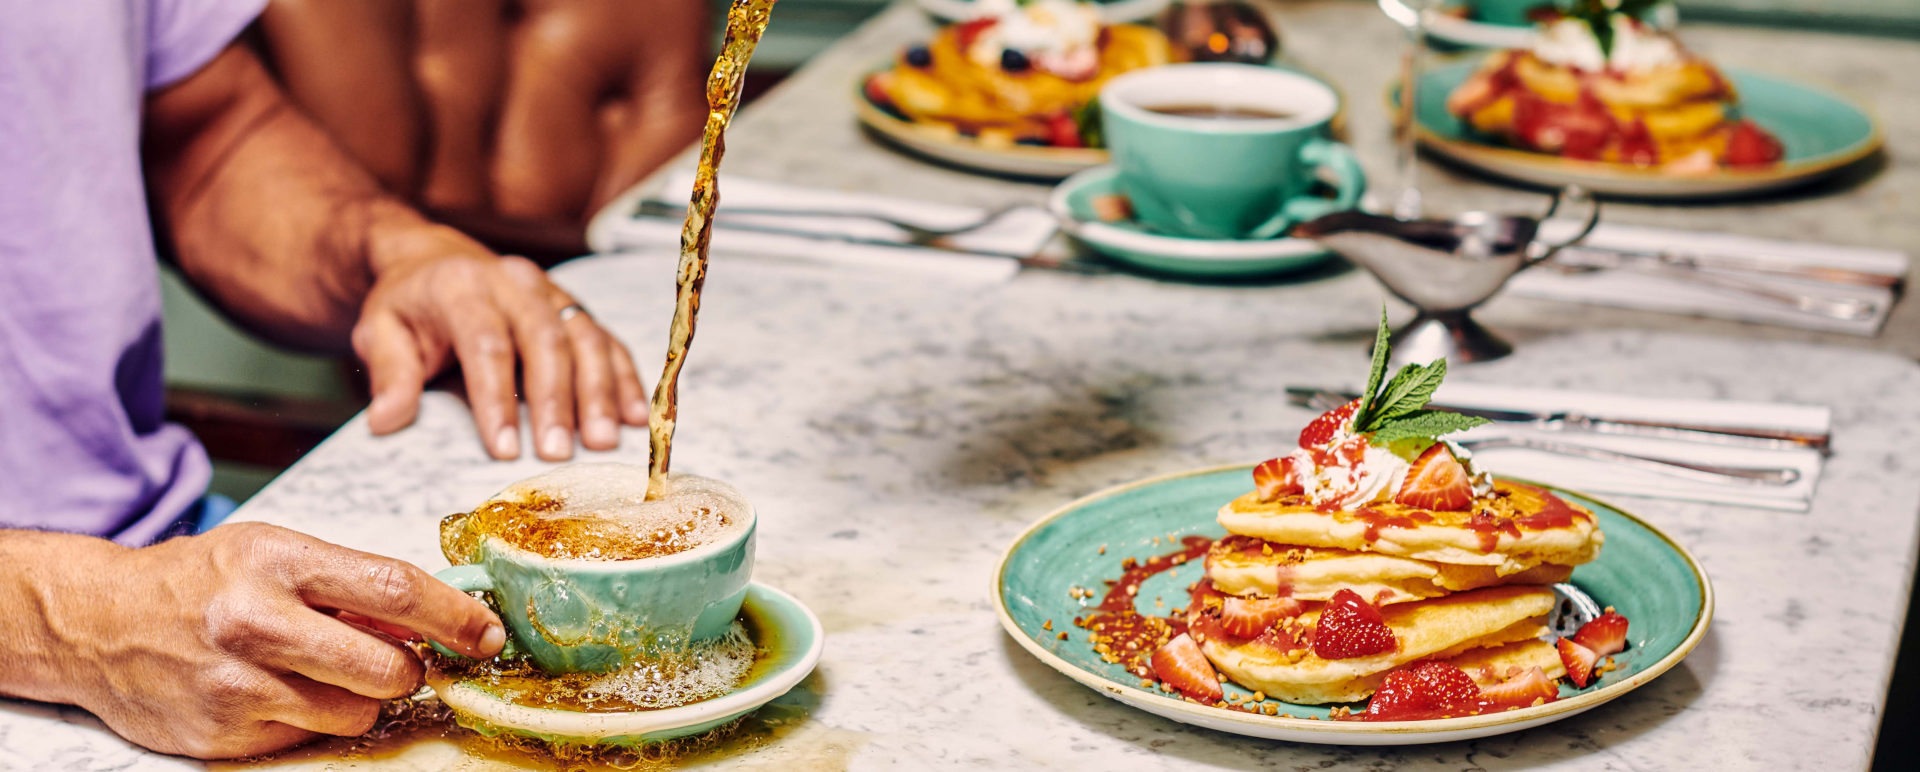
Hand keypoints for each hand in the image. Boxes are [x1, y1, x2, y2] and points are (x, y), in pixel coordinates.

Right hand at [62, 523, 503, 758]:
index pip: (395, 590)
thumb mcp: (275, 552)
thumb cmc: (200, 580)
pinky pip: (311, 738)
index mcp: (277, 561)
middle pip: (387, 667)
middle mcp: (255, 623)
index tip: (487, 632)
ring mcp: (236, 685)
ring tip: (328, 671)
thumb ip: (354, 583)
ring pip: (358, 713)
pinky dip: (316, 719)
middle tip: (400, 659)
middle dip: (411, 669)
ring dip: (364, 698)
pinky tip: (285, 692)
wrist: (97, 622)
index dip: (455, 616)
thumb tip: (439, 616)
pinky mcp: (222, 734)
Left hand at [351, 226, 649, 460]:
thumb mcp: (379, 332)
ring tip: (603, 442)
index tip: (503, 450)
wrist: (436, 261)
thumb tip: (386, 421)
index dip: (496, 400)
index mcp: (463, 287)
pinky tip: (635, 417)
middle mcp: (515, 283)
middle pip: (545, 342)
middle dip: (555, 401)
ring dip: (599, 393)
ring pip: (585, 340)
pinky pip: (608, 342)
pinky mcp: (576, 308)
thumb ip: (388, 374)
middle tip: (558, 453)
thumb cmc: (408, 306)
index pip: (486, 345)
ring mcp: (552, 293)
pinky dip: (624, 379)